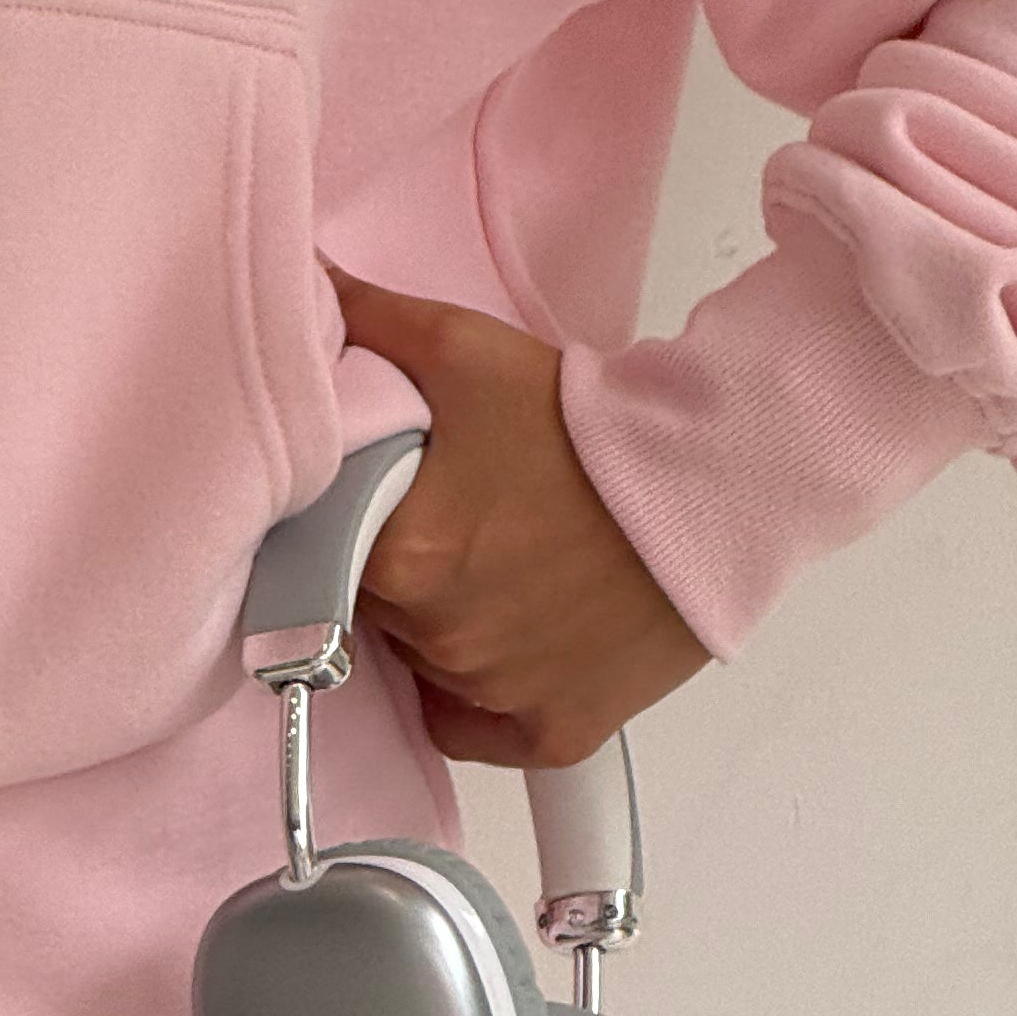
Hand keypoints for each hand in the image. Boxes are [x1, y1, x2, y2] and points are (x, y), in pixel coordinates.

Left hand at [326, 267, 712, 767]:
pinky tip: (510, 634)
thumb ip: (366, 324)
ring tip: (502, 564)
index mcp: (400, 560)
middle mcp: (441, 641)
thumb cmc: (586, 420)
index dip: (349, 529)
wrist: (715, 477)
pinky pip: (479, 728)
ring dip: (448, 626)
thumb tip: (301, 286)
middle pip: (377, 614)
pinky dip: (484, 695)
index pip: (323, 558)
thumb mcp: (465, 351)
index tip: (385, 504)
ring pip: (430, 667)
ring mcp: (499, 693)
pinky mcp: (555, 729)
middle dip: (401, 571)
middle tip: (458, 521)